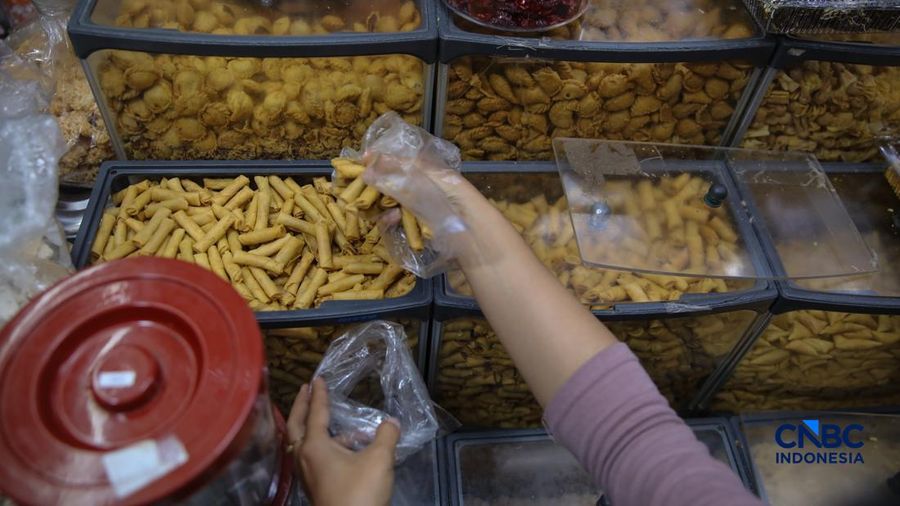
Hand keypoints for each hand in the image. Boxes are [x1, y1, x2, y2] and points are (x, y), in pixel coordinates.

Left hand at [287, 378, 400, 505]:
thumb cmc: (360, 493)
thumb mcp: (379, 459)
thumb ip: (386, 436)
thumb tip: (391, 422)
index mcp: (314, 447)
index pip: (315, 413)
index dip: (319, 395)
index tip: (317, 379)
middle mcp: (305, 458)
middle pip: (297, 426)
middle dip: (302, 406)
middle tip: (305, 390)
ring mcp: (308, 476)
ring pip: (306, 445)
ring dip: (317, 429)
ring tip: (340, 423)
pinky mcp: (316, 488)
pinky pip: (315, 459)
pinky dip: (326, 447)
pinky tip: (350, 450)